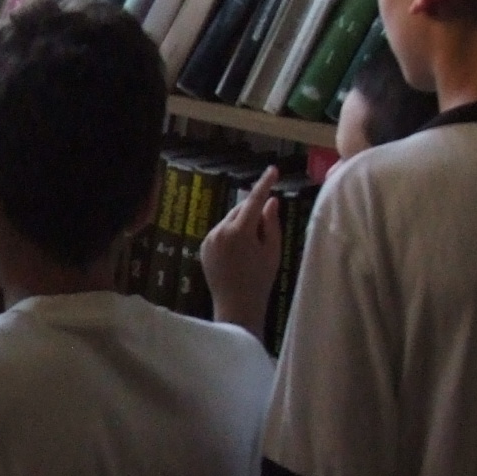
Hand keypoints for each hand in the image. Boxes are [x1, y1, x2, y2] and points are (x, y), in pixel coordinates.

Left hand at [200, 166, 283, 339]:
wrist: (236, 306)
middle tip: (265, 234)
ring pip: (230, 220)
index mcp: (240, 232)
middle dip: (253, 213)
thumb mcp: (272, 250)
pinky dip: (231, 234)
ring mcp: (209, 239)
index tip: (272, 170)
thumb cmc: (260, 280)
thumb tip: (271, 200)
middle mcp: (220, 231)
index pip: (254, 200)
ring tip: (251, 249)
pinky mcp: (204, 246)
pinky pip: (220, 232)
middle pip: (240, 209)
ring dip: (242, 224)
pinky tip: (239, 254)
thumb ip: (271, 223)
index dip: (264, 184)